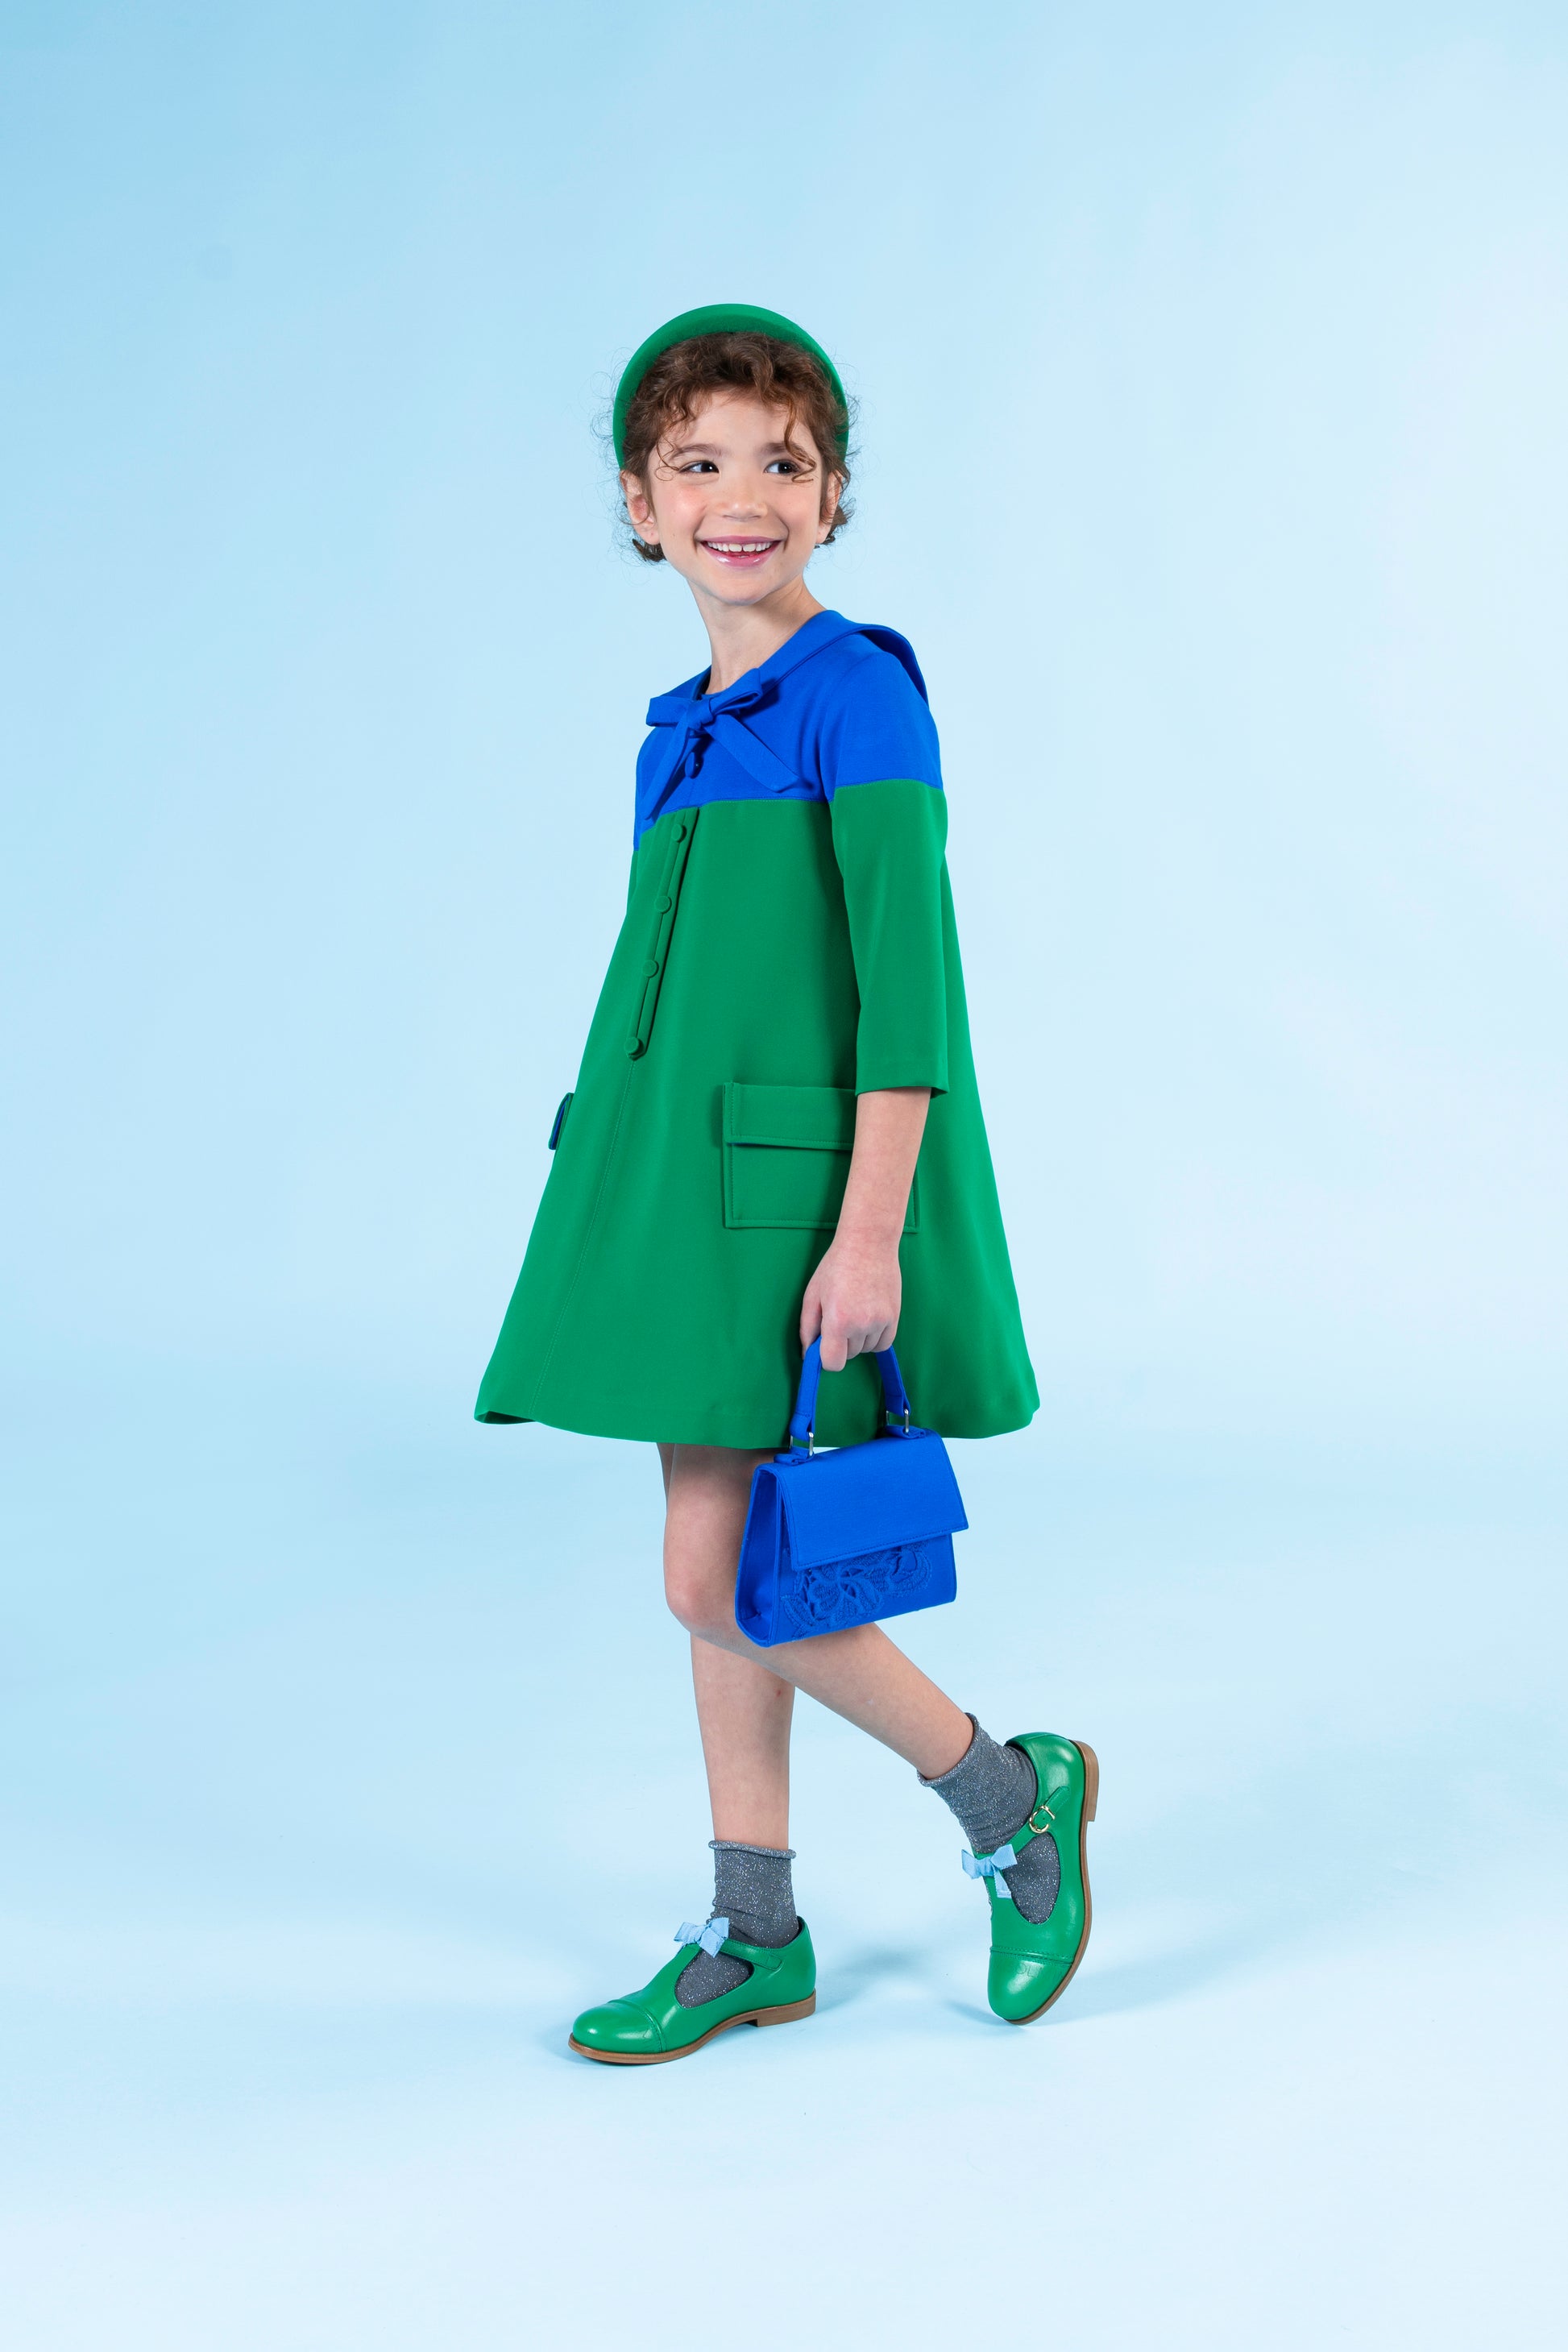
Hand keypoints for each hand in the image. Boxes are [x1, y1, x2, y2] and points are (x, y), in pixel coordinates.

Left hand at [799, 1230, 901, 1371]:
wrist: (868, 1243)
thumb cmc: (836, 1266)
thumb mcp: (812, 1295)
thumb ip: (807, 1329)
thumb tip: (807, 1355)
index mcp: (837, 1320)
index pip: (834, 1363)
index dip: (826, 1358)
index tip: (824, 1345)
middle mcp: (861, 1324)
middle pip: (850, 1355)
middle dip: (841, 1343)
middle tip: (839, 1317)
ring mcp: (881, 1321)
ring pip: (866, 1349)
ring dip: (858, 1339)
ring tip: (854, 1311)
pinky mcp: (894, 1317)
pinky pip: (883, 1343)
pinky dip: (874, 1338)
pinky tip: (867, 1319)